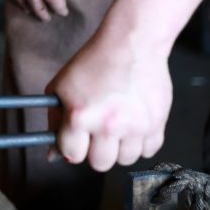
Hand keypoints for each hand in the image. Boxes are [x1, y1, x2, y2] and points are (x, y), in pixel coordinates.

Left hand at [46, 0, 209, 170]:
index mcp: (80, 116)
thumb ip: (54, 120)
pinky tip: (132, 126)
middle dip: (94, 151)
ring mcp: (136, 127)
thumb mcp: (59, 87)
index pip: (71, 155)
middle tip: (95, 134)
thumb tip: (52, 153)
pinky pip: (149, 152)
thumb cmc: (92, 63)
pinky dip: (140, 144)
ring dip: (118, 148)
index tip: (74, 138)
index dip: (70, 146)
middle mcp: (109, 126)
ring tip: (115, 127)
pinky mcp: (158, 124)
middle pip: (100, 164)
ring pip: (125, 161)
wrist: (131, 45)